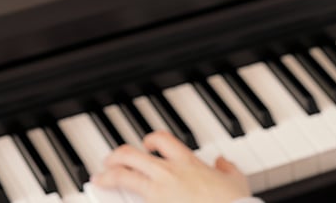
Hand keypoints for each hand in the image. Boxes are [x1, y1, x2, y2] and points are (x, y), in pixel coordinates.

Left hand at [92, 131, 250, 202]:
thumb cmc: (233, 202)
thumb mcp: (236, 180)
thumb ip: (227, 168)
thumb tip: (223, 161)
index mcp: (188, 162)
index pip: (162, 140)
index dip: (150, 139)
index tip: (145, 145)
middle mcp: (169, 173)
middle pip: (132, 155)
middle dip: (117, 156)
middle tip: (110, 161)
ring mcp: (158, 192)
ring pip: (123, 177)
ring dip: (107, 177)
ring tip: (99, 179)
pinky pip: (131, 202)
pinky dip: (121, 201)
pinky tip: (112, 202)